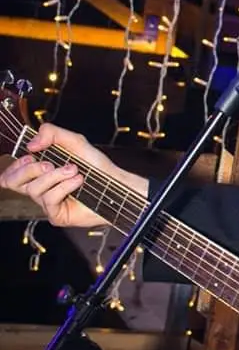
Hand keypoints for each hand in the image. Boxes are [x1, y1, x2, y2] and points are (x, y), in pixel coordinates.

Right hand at [0, 123, 148, 228]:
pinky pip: (50, 199)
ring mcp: (48, 203)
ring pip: (34, 189)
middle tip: (49, 163)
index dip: (14, 165)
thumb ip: (51, 134)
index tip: (30, 155)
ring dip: (55, 176)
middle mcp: (40, 188)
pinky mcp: (57, 215)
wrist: (116, 184)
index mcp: (39, 173)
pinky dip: (64, 186)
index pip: (10, 174)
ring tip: (74, 170)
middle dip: (30, 169)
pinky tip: (78, 181)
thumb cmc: (96, 166)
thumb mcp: (74, 141)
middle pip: (13, 182)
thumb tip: (31, 144)